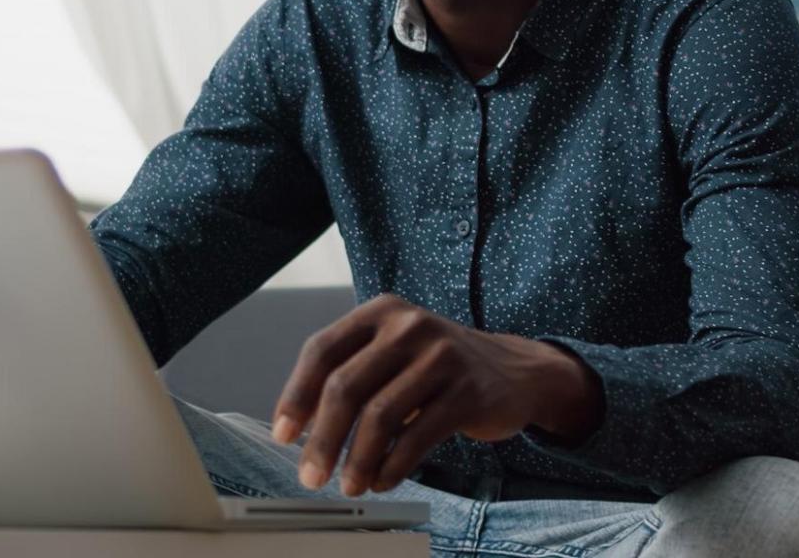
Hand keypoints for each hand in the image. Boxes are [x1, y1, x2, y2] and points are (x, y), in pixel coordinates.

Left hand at [269, 294, 602, 496]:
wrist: (515, 371)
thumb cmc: (438, 367)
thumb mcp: (394, 351)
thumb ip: (353, 373)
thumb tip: (300, 427)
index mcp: (381, 311)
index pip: (322, 350)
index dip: (296, 395)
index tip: (283, 434)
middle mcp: (409, 326)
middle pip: (346, 386)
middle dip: (322, 438)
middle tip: (311, 475)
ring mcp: (441, 356)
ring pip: (380, 416)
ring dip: (357, 460)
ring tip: (350, 486)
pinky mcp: (467, 391)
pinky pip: (417, 436)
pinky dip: (393, 466)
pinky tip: (382, 481)